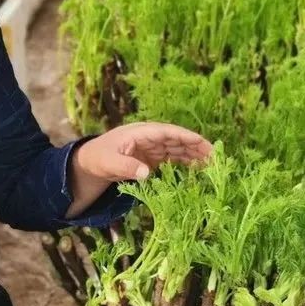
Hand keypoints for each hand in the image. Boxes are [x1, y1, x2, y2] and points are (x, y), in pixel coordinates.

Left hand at [76, 121, 212, 182]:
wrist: (89, 163)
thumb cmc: (97, 158)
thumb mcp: (108, 162)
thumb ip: (126, 167)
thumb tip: (146, 173)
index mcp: (140, 133)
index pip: (166, 132)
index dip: (184, 136)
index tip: (201, 142)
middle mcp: (149, 137)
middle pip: (176, 139)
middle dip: (196, 146)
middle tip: (215, 157)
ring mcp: (152, 148)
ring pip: (178, 148)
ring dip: (194, 154)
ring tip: (213, 164)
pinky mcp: (153, 158)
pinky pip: (173, 158)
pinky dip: (186, 162)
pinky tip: (198, 169)